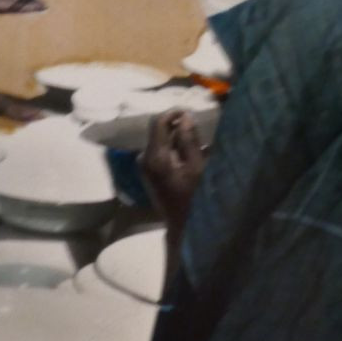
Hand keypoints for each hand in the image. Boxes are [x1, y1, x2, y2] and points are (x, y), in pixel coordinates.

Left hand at [138, 110, 207, 233]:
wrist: (182, 227)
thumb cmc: (194, 198)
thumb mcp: (196, 167)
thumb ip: (189, 140)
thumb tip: (184, 117)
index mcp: (155, 156)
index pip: (158, 122)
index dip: (173, 113)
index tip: (190, 113)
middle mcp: (144, 158)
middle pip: (157, 130)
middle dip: (176, 126)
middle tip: (196, 128)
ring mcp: (144, 166)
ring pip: (159, 140)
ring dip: (176, 137)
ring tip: (195, 140)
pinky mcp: (149, 172)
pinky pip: (159, 151)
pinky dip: (173, 147)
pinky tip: (188, 153)